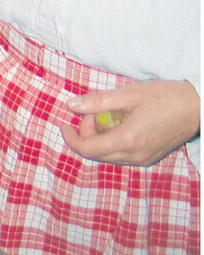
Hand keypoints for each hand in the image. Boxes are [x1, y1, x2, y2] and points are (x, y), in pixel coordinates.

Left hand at [61, 79, 199, 165]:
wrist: (196, 107)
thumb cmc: (163, 97)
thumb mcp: (126, 94)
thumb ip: (96, 101)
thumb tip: (70, 105)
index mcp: (127, 140)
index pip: (88, 149)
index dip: (71, 138)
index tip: (63, 124)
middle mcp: (135, 156)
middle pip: (96, 154)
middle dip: (86, 133)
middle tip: (91, 111)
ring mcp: (144, 159)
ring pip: (109, 155)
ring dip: (99, 137)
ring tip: (107, 113)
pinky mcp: (150, 157)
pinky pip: (122, 154)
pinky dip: (112, 140)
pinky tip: (119, 122)